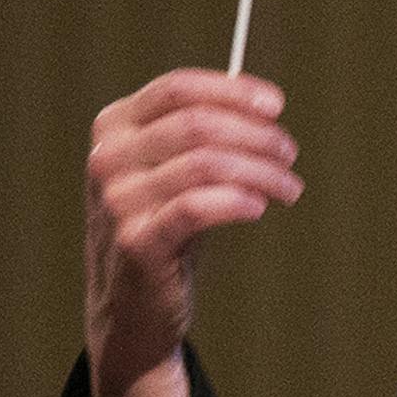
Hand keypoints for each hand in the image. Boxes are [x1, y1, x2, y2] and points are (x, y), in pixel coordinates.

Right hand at [83, 69, 301, 396]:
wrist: (133, 307)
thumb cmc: (166, 225)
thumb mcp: (172, 168)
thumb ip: (205, 131)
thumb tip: (266, 106)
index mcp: (112, 127)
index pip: (178, 89)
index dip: (233, 92)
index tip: (276, 106)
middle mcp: (107, 159)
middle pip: (199, 124)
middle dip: (257, 136)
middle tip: (289, 154)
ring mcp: (117, 201)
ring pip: (206, 163)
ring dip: (261, 171)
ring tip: (288, 188)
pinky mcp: (135, 241)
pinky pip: (198, 206)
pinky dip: (238, 200)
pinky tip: (259, 208)